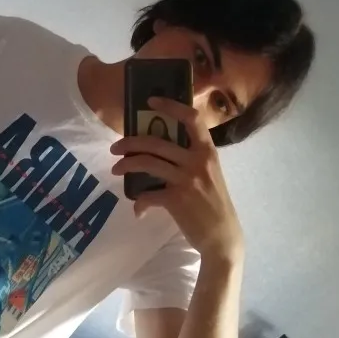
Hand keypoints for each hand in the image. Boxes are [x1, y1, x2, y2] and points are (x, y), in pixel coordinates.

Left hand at [110, 97, 244, 262]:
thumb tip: (162, 150)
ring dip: (126, 165)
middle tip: (116, 148)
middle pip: (156, 141)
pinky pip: (148, 195)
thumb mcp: (210, 174)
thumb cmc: (215, 203)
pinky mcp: (176, 200)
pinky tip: (138, 209)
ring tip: (116, 169)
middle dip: (130, 143)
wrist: (222, 236)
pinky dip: (139, 203)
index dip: (170, 106)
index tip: (151, 101)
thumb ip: (192, 159)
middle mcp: (197, 161)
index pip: (191, 119)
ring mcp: (187, 180)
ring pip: (147, 163)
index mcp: (207, 151)